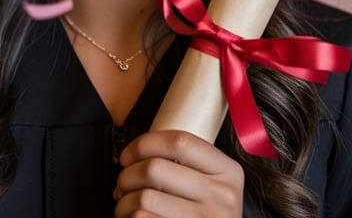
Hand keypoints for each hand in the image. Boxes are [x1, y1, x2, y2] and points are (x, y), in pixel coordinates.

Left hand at [113, 131, 243, 217]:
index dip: (144, 144)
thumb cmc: (207, 217)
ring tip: (127, 206)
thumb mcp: (213, 187)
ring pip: (144, 198)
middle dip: (126, 176)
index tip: (129, 155)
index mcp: (228, 171)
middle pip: (155, 168)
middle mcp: (221, 195)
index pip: (180, 142)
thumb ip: (188, 167)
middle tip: (124, 185)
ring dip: (124, 202)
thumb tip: (135, 157)